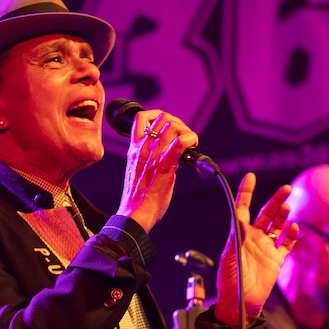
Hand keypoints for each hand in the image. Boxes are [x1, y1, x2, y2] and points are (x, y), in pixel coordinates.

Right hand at [118, 110, 199, 231]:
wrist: (135, 213)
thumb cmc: (137, 198)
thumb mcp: (137, 170)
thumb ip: (149, 159)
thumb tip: (167, 155)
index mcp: (134, 148)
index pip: (141, 117)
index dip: (158, 115)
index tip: (167, 127)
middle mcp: (143, 147)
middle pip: (162, 118)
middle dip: (177, 123)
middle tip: (184, 137)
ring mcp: (154, 154)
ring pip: (172, 125)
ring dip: (186, 131)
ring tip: (189, 143)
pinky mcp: (165, 164)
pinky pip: (181, 142)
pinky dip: (191, 139)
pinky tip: (193, 145)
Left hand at [214, 178, 297, 326]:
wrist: (241, 304)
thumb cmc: (230, 282)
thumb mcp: (229, 258)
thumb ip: (236, 238)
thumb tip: (239, 219)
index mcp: (239, 235)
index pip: (242, 208)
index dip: (246, 193)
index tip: (251, 177)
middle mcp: (253, 238)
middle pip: (266, 214)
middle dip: (276, 201)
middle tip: (285, 189)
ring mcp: (266, 248)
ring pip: (278, 226)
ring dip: (283, 216)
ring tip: (286, 208)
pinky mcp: (276, 260)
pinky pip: (287, 244)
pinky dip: (291, 236)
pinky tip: (293, 228)